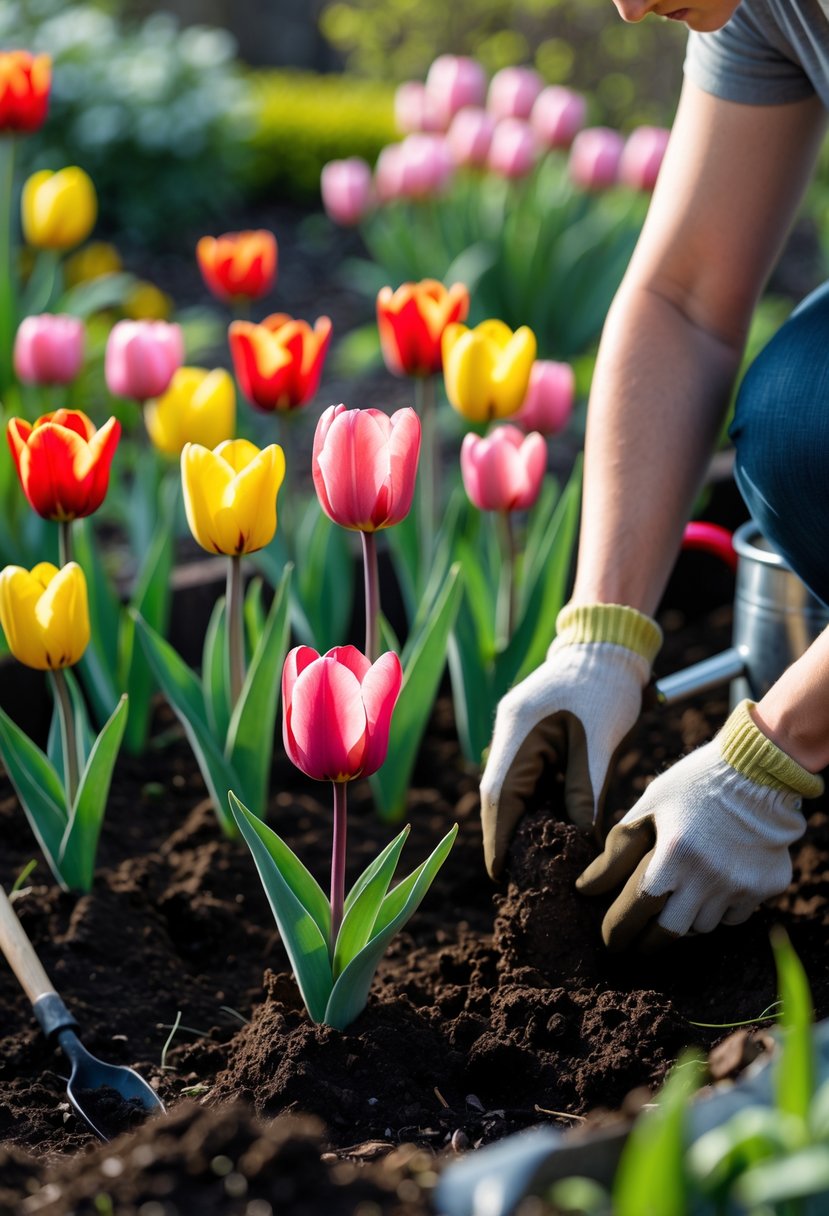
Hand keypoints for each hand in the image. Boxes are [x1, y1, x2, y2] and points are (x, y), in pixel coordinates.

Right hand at [480, 603, 660, 877]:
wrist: (608, 649)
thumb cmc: (607, 691)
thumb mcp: (599, 748)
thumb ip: (584, 795)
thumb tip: (577, 844)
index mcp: (518, 733)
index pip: (499, 797)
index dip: (498, 839)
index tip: (502, 875)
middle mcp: (508, 733)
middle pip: (498, 797)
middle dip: (506, 837)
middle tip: (519, 878)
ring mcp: (515, 731)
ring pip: (510, 788)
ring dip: (519, 821)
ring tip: (533, 861)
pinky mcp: (528, 733)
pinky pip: (523, 775)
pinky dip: (533, 802)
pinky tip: (548, 826)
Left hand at [576, 700, 822, 950]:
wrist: (760, 772)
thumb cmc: (694, 785)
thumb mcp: (649, 806)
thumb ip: (617, 850)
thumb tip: (585, 889)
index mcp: (673, 853)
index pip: (636, 909)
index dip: (617, 929)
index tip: (608, 940)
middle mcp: (709, 876)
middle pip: (669, 931)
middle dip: (646, 942)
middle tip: (634, 944)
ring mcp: (741, 885)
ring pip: (703, 926)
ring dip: (684, 920)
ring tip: (676, 900)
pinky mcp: (767, 887)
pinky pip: (734, 916)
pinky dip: (718, 910)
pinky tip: (713, 886)